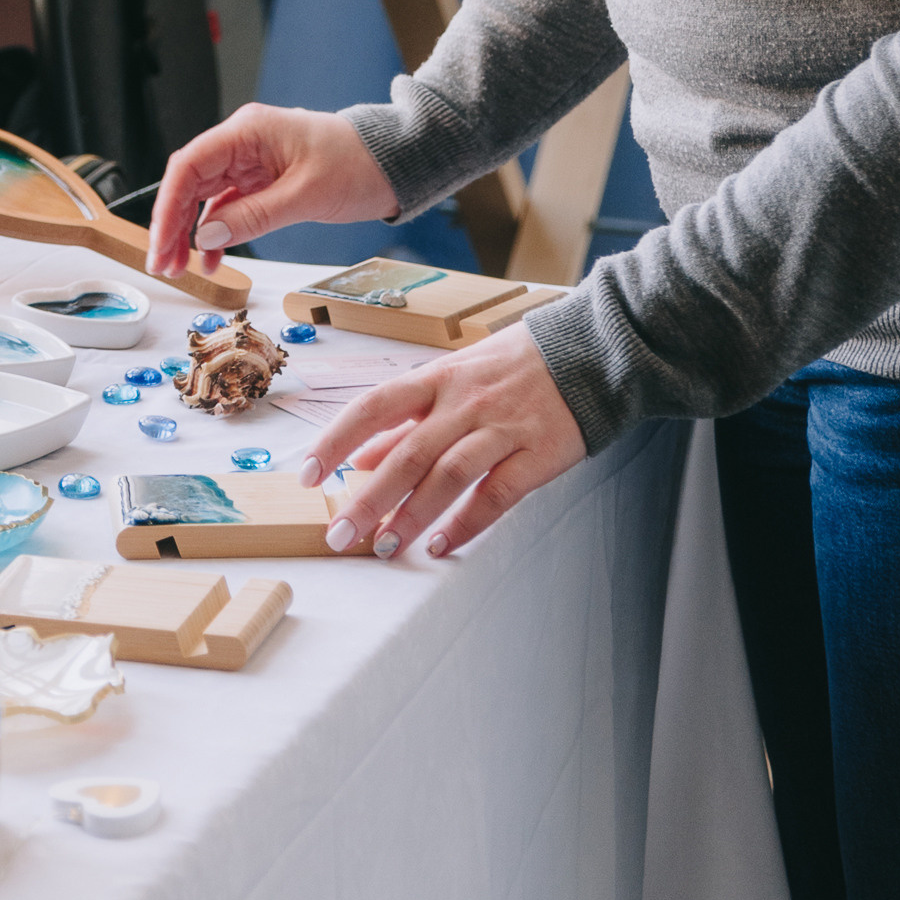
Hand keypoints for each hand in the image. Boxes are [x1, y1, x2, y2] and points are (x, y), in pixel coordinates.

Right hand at [147, 103, 397, 277]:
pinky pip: (228, 207)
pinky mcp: (262, 180)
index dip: (167, 205)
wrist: (394, 161)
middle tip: (162, 264)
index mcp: (248, 131)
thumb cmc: (358, 163)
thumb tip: (206, 237)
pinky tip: (211, 259)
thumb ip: (253, 216)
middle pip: (190, 182)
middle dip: (172, 224)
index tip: (160, 241)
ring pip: (204, 197)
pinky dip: (217, 233)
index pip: (190, 165)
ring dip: (189, 232)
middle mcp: (243, 143)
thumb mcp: (305, 195)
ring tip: (179, 267)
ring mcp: (251, 162)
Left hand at [297, 318, 586, 558]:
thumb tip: (359, 458)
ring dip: (413, 515)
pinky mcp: (538, 453)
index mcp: (438, 378)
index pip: (374, 407)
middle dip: (369, 498)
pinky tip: (440, 544)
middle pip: (408, 452)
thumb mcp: (452, 379)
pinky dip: (467, 523)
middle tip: (340, 535)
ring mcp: (503, 427)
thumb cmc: (511, 367)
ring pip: (448, 475)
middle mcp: (465, 402)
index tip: (307, 474)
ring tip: (386, 546)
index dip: (336, 440)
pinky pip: (498, 494)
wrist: (592, 352)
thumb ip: (407, 421)